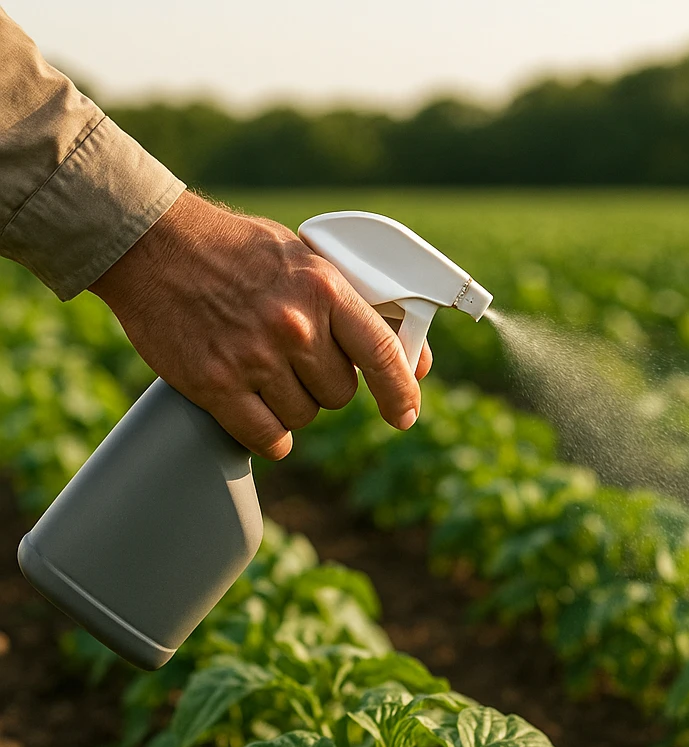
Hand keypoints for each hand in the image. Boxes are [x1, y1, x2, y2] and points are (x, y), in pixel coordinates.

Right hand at [89, 190, 431, 459]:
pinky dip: (267, 436)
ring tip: (262, 369)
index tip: (404, 415)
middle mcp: (294, 325)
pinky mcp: (215, 384)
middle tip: (293, 358)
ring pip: (302, 417)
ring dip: (290, 405)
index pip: (383, 354)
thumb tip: (414, 360)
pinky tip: (255, 413)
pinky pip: (266, 438)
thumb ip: (358, 308)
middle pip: (339, 393)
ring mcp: (254, 357)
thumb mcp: (306, 260)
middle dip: (323, 383)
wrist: (150, 242)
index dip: (400, 392)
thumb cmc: (234, 250)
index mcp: (323, 288)